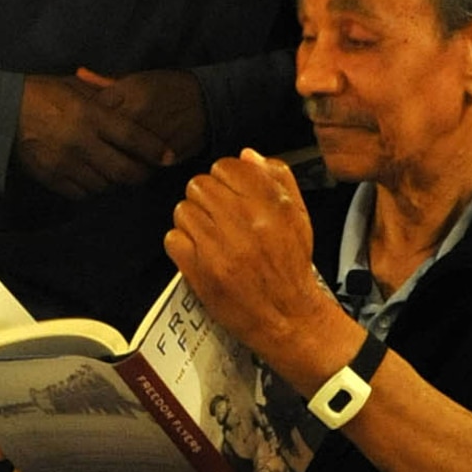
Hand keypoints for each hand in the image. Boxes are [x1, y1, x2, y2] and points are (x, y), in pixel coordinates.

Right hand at [16, 74, 172, 196]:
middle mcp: (81, 143)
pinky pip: (82, 192)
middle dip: (141, 174)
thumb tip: (128, 100)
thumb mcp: (73, 86)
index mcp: (89, 116)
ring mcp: (66, 164)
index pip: (132, 137)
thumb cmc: (39, 93)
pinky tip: (93, 177)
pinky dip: (92, 188)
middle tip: (146, 172)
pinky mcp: (52, 178)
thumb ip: (102, 96)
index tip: (169, 157)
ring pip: (104, 185)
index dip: (154, 150)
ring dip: (115, 182)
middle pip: (123, 171)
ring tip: (117, 173)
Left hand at [73, 67, 207, 162]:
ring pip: (118, 160)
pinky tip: (123, 168)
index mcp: (129, 96)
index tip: (77, 125)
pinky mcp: (163, 159)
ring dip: (108, 164)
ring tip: (102, 161)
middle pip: (101, 141)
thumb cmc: (168, 87)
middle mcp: (138, 118)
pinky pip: (138, 171)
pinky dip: (129, 172)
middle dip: (90, 148)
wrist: (208, 103)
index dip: (81, 121)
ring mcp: (151, 141)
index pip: (91, 113)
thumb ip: (105, 82)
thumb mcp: (137, 79)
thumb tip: (78, 74)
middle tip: (84, 149)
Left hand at [165, 150, 354, 383]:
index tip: (229, 192)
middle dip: (206, 199)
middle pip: (199, 185)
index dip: (225, 178)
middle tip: (217, 216)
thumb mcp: (298, 216)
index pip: (226, 166)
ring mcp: (218, 247)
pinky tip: (199, 253)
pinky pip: (173, 239)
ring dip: (192, 221)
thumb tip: (248, 155)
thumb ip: (277, 179)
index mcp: (270, 204)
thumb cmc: (291, 266)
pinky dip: (182, 245)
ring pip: (183, 210)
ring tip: (209, 236)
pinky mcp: (199, 270)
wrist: (287, 315)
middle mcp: (244, 222)